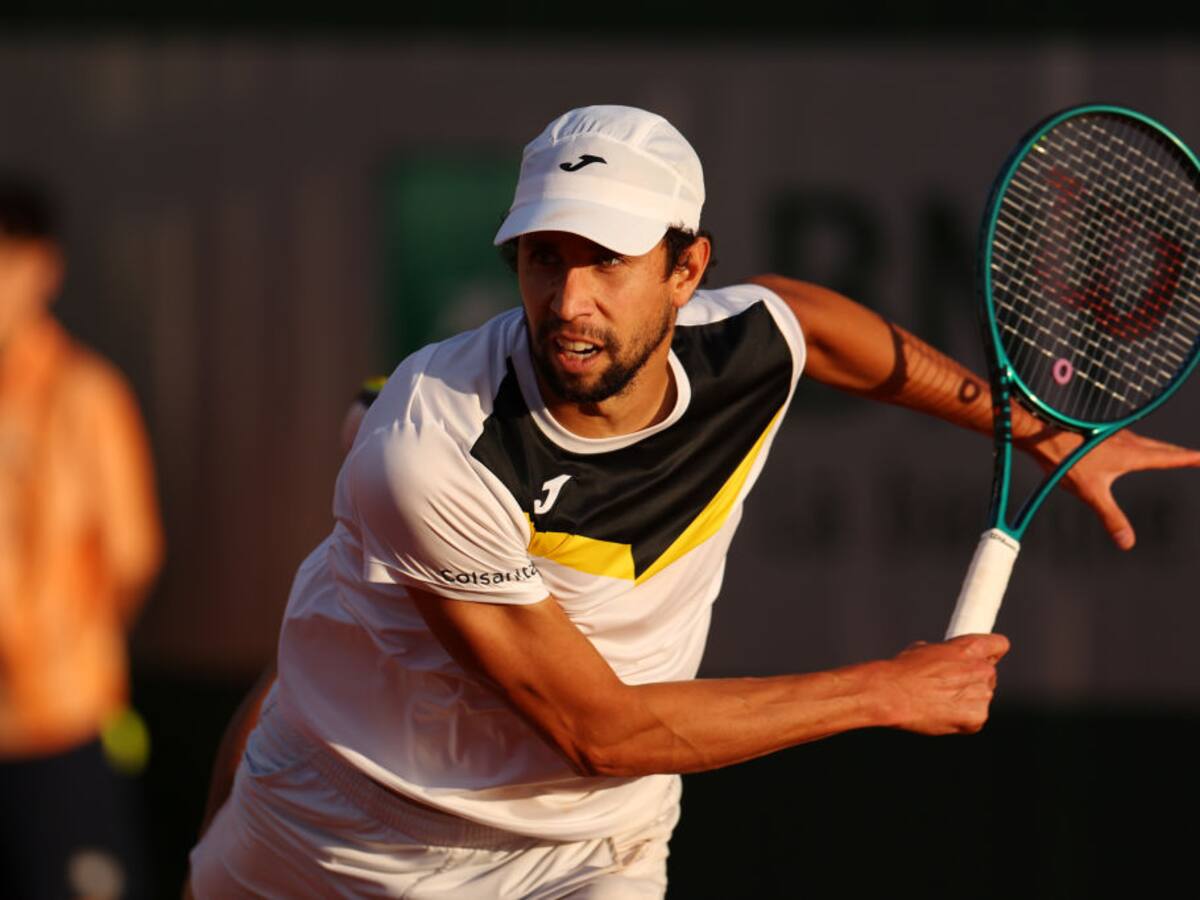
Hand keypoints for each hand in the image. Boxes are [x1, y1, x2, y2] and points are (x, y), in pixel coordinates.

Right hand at [880, 634, 1009, 734]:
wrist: (892, 695)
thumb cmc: (903, 672)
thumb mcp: (923, 649)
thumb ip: (945, 653)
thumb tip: (944, 660)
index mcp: (970, 648)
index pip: (999, 644)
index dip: (991, 651)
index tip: (985, 656)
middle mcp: (981, 670)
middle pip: (988, 674)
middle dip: (972, 679)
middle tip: (948, 684)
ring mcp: (981, 696)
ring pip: (981, 697)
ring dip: (966, 699)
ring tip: (940, 700)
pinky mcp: (977, 718)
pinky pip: (975, 718)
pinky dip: (962, 718)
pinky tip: (942, 713)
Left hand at [1025, 428, 1199, 549]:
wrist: (1040, 433)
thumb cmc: (1065, 460)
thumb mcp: (1091, 493)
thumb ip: (1111, 517)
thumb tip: (1127, 543)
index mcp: (1132, 454)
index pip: (1170, 457)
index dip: (1190, 458)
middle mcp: (1128, 441)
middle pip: (1162, 448)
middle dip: (1180, 454)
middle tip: (1196, 457)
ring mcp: (1115, 435)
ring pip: (1146, 442)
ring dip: (1162, 448)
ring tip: (1170, 453)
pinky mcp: (1101, 433)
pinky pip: (1130, 440)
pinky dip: (1142, 445)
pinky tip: (1131, 448)